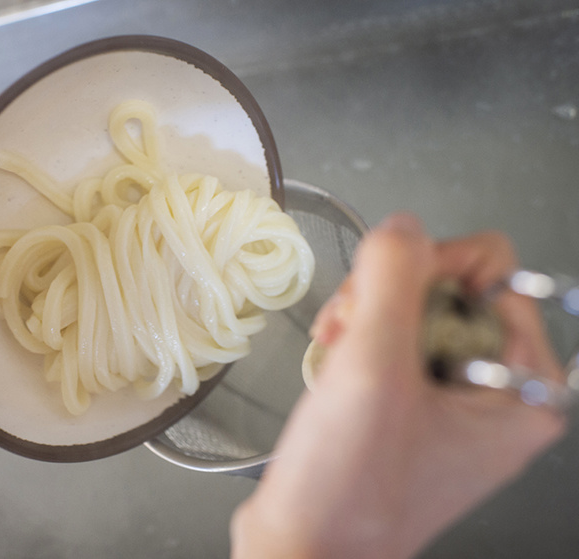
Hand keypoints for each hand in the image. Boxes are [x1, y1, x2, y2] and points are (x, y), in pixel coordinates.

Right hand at [231, 213, 565, 558]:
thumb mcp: (373, 369)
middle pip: (450, 287)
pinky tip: (333, 366)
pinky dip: (357, 342)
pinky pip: (393, 341)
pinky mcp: (414, 406)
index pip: (494, 272)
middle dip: (386, 297)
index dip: (429, 268)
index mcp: (525, 389)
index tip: (380, 302)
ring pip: (413, 308)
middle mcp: (498, 393)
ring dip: (363, 317)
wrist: (301, 550)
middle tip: (349, 334)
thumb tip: (403, 226)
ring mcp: (454, 400)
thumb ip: (393, 280)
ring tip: (333, 352)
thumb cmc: (348, 486)